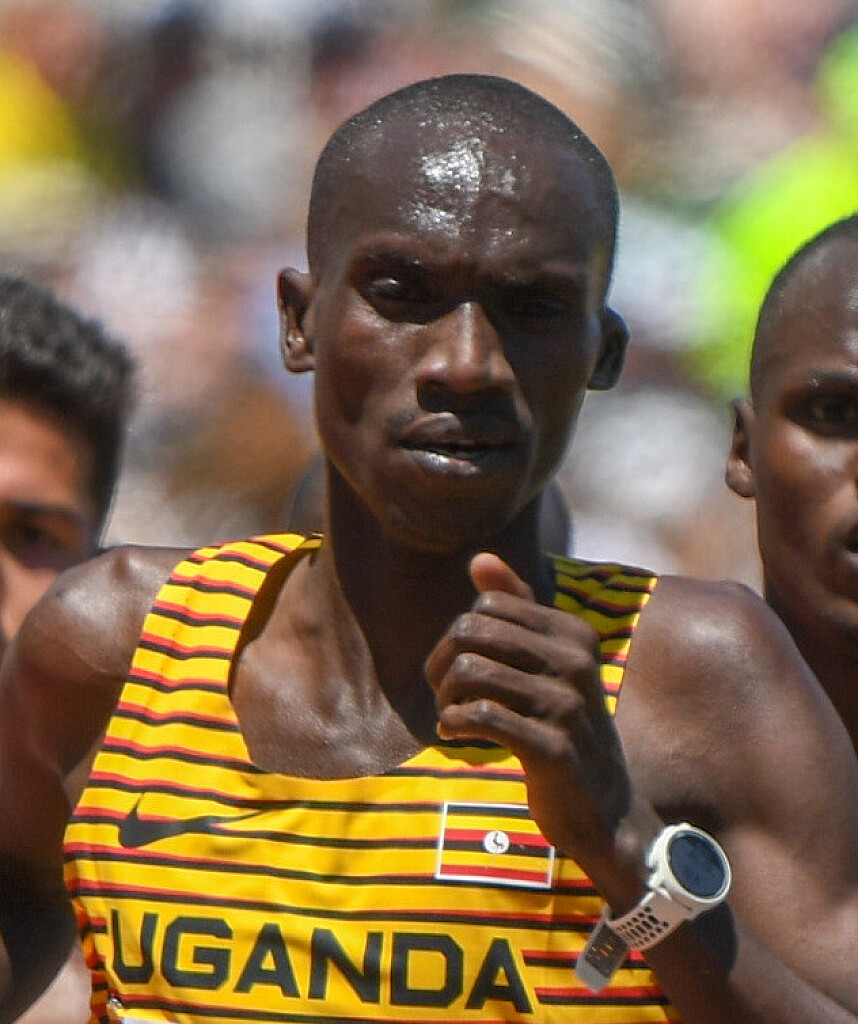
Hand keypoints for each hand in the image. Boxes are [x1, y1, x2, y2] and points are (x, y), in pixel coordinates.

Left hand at [425, 552, 636, 873]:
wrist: (604, 808)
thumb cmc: (564, 727)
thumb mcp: (549, 664)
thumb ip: (517, 610)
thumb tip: (480, 558)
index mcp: (574, 633)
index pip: (489, 604)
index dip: (459, 634)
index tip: (457, 668)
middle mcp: (576, 661)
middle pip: (473, 631)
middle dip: (443, 663)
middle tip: (444, 694)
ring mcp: (567, 704)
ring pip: (471, 672)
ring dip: (445, 697)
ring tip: (450, 715)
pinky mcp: (554, 747)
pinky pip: (483, 716)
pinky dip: (455, 723)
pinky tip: (455, 734)